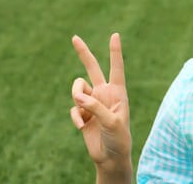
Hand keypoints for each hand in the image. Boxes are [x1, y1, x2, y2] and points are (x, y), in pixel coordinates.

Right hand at [69, 33, 132, 178]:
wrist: (110, 157)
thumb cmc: (119, 139)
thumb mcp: (112, 122)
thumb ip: (96, 107)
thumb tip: (77, 96)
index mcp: (118, 92)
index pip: (116, 68)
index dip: (115, 52)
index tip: (115, 35)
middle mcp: (104, 94)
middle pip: (92, 68)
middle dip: (83, 53)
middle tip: (74, 37)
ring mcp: (92, 103)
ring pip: (77, 89)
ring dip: (76, 97)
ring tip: (83, 113)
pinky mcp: (82, 114)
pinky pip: (73, 108)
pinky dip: (75, 116)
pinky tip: (82, 126)